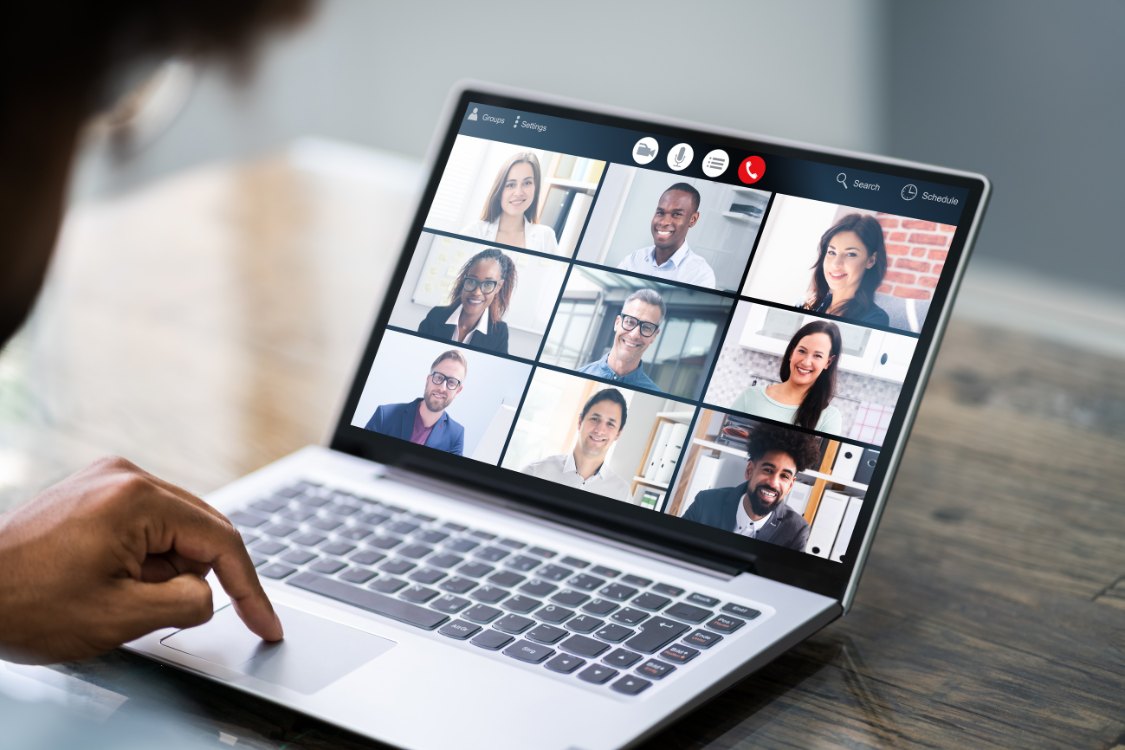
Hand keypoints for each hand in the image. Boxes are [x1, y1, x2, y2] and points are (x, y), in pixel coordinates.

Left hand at [0, 456, 282, 663]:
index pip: (221, 541)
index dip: (250, 589)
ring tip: (119, 596)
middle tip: (177, 614)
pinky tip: (113, 579)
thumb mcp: (120, 618)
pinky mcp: (95, 490)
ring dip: (167, 568)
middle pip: (202, 529)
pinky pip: (148, 523)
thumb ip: (187, 603)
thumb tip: (211, 595)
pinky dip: (147, 557)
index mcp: (138, 499)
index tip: (266, 625)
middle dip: (199, 576)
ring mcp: (109, 479)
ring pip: (176, 529)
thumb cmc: (25, 606)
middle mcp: (127, 476)